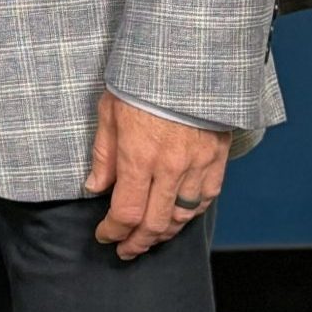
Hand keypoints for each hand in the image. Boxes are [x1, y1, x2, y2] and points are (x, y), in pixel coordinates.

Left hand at [83, 92, 228, 260]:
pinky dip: (190, 215)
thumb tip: (94, 188)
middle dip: (137, 243)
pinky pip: (206, 199)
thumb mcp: (110, 112)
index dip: (113, 231)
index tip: (104, 234)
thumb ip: (103, 155)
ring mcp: (197, 166)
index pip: (125, 212)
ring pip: (183, 217)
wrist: (188, 62)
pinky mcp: (217, 159)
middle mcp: (170, 168)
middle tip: (125, 250)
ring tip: (149, 239)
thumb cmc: (142, 82)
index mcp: (139, 157)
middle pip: (155, 224)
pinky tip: (178, 218)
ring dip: (164, 234)